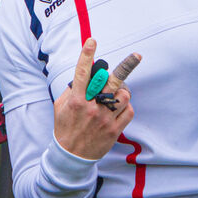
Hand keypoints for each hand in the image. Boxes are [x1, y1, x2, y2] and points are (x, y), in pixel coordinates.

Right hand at [52, 39, 134, 159]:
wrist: (72, 156)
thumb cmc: (65, 127)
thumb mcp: (60, 107)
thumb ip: (71, 90)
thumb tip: (83, 77)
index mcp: (76, 100)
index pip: (82, 74)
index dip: (86, 56)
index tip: (91, 41)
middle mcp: (92, 108)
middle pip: (112, 82)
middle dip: (125, 67)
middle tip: (137, 56)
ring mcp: (105, 119)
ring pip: (124, 95)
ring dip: (122, 91)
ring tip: (116, 93)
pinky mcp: (114, 130)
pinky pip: (129, 111)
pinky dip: (126, 106)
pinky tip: (118, 106)